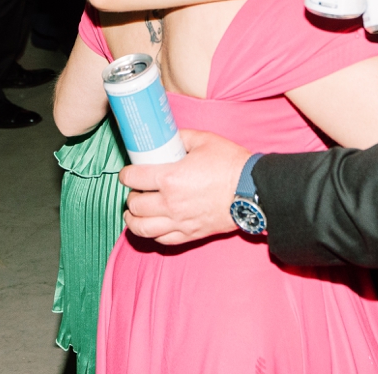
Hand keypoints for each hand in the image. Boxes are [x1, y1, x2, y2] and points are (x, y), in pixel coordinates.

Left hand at [122, 128, 246, 243]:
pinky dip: (152, 234)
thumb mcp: (203, 140)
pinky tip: (152, 226)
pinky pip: (162, 240)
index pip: (134, 179)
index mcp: (170, 178)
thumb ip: (180, 138)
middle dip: (130, 197)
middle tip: (135, 190)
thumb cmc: (229, 164)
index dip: (125, 175)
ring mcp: (179, 222)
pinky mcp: (190, 235)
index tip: (127, 173)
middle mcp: (170, 204)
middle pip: (135, 206)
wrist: (252, 190)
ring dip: (133, 220)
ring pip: (143, 229)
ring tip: (133, 214)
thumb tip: (167, 138)